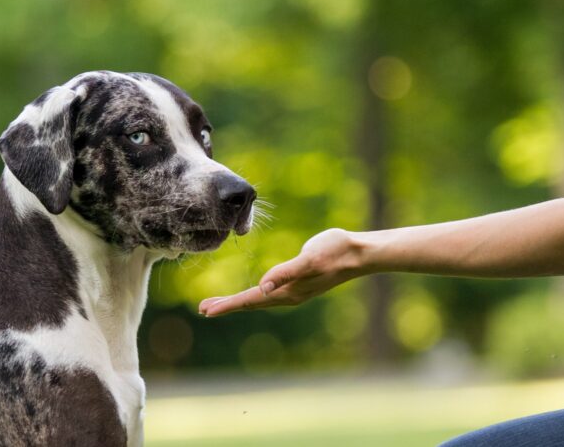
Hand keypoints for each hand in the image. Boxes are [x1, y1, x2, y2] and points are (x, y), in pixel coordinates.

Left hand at [198, 228, 365, 316]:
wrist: (360, 253)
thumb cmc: (335, 252)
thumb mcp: (309, 259)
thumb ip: (285, 273)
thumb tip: (262, 287)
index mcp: (287, 292)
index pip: (250, 300)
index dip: (227, 304)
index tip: (205, 310)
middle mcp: (288, 295)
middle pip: (251, 303)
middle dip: (227, 305)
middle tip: (202, 309)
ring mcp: (294, 291)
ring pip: (259, 299)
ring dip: (238, 301)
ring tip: (220, 302)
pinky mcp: (300, 282)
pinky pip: (270, 291)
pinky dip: (254, 294)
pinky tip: (255, 291)